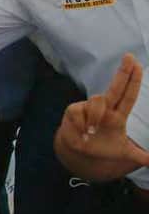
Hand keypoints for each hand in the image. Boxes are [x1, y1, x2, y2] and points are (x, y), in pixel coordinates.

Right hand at [55, 54, 148, 181]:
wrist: (79, 152)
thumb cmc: (102, 147)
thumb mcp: (123, 152)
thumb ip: (139, 155)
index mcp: (117, 115)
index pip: (128, 96)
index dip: (133, 81)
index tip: (138, 64)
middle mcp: (104, 108)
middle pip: (115, 88)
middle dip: (123, 72)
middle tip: (130, 57)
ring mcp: (88, 107)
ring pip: (97, 101)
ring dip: (96, 118)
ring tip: (92, 132)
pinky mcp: (74, 110)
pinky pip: (81, 112)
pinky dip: (82, 125)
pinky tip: (82, 132)